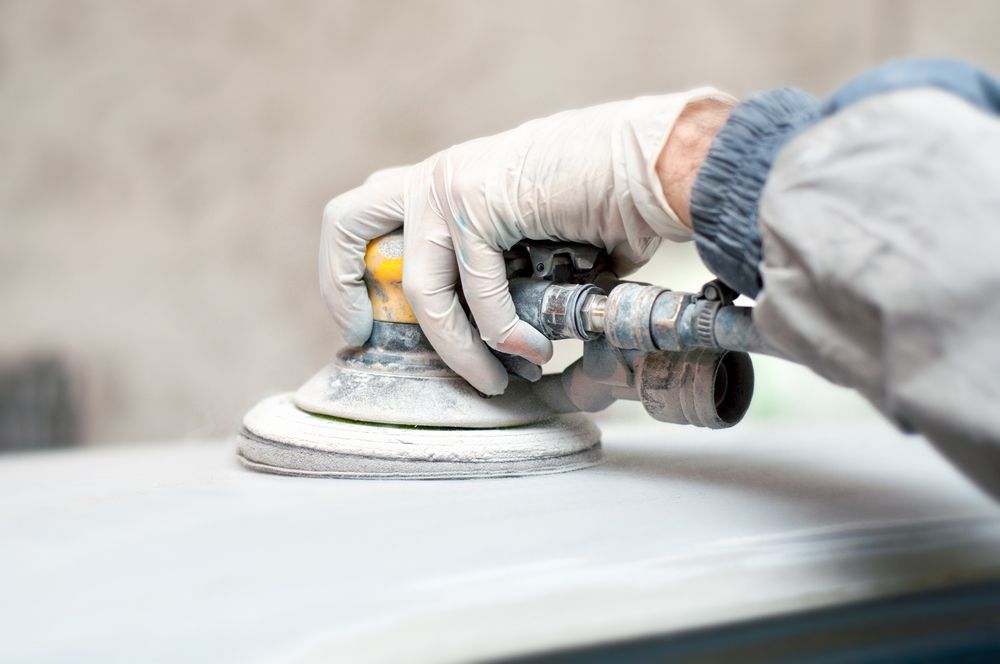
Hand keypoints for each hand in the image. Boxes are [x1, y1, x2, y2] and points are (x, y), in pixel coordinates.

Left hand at [320, 89, 733, 394]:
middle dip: (341, 284)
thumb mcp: (538, 247)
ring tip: (496, 380)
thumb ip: (503, 277)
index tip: (365, 321)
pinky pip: (476, 289)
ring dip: (459, 348)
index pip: (369, 216)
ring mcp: (455, 185)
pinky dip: (501, 333)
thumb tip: (498, 339)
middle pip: (348, 220)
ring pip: (423, 286)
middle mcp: (440, 178)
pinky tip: (534, 350)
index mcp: (447, 183)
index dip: (347, 267)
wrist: (659, 163)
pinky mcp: (482, 201)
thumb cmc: (611, 204)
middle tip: (365, 335)